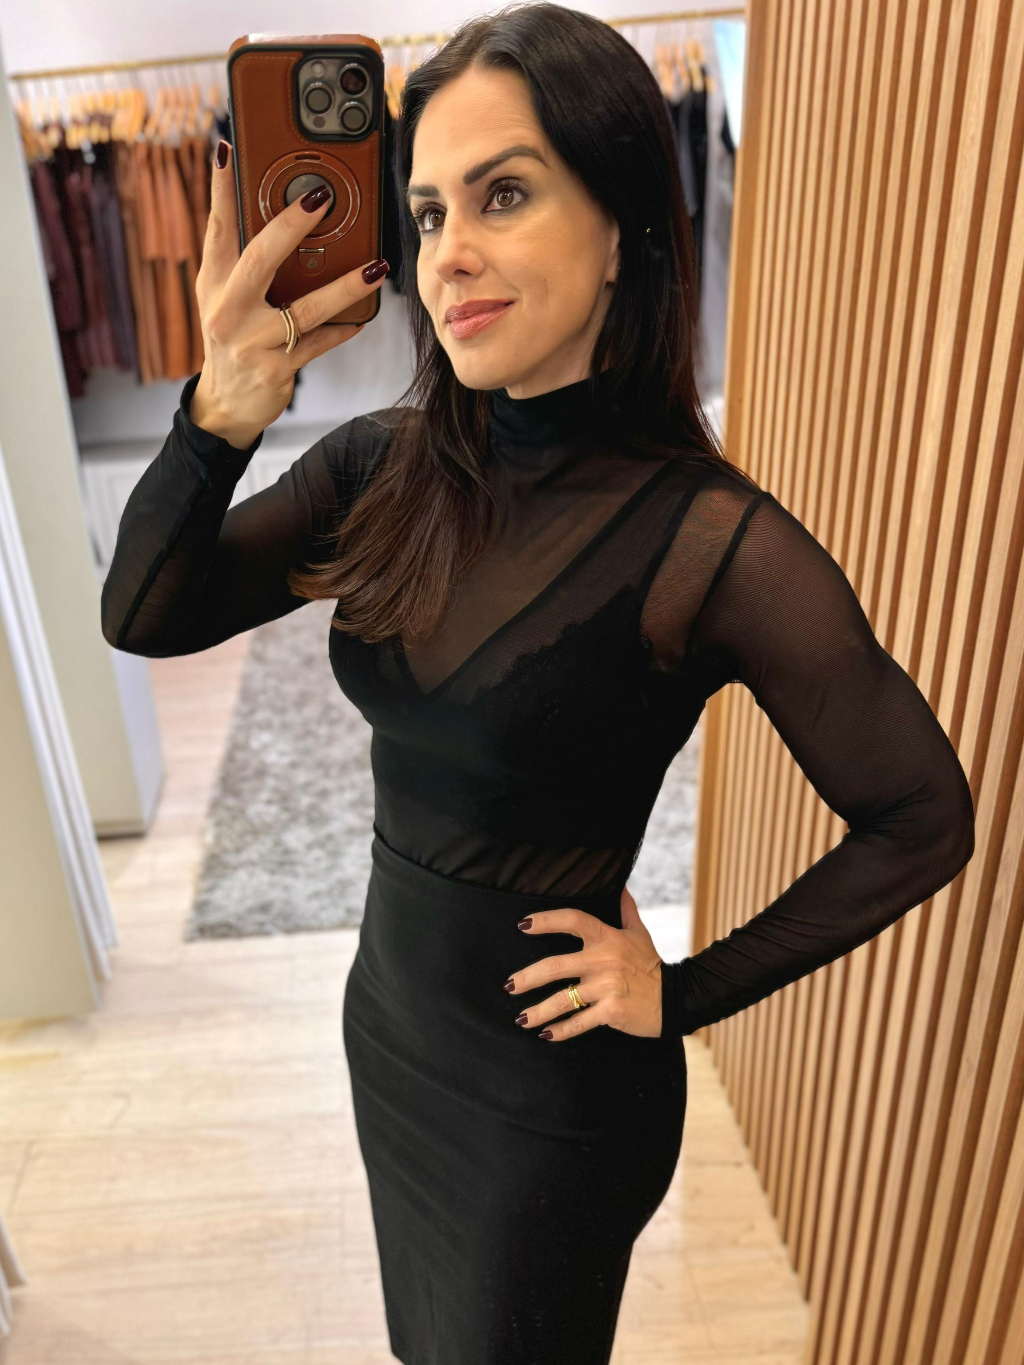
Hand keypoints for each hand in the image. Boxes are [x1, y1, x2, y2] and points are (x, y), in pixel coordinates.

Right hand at [190, 140, 389, 448]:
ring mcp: (251, 342)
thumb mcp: (227, 300)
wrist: (226, 405)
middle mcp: (227, 310)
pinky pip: (318, 344)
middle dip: (290, 225)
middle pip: (259, 259)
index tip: (225, 148)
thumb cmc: (235, 340)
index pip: (216, 228)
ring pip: (304, 308)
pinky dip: (342, 330)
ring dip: (344, 286)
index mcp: (213, 284)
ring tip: (375, 267)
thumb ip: (247, 264)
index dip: (219, 188)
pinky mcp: (276, 369)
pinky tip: (362, 318)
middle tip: (320, 197)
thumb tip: (287, 220)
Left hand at [503, 886, 663, 1040]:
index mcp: (607, 938)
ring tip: (521, 1019)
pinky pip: (579, 1022)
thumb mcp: (640, 933)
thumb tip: (620, 886)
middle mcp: (604, 961)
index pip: (573, 921)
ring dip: (538, 1011)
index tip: (523, 925)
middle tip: (509, 985)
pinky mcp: (611, 1011)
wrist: (675, 998)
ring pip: (563, 1000)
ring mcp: (606, 987)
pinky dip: (561, 1031)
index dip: (546, 920)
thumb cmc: (651, 965)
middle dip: (528, 977)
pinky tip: (545, 1035)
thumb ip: (626, 910)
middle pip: (556, 966)